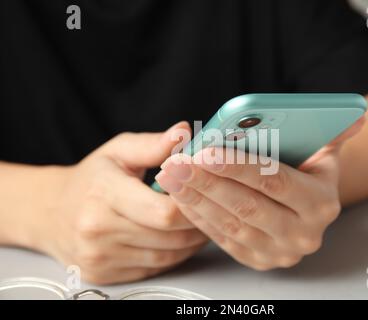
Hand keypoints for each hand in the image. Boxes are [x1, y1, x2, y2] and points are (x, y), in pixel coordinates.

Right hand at [36, 122, 206, 283]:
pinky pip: (154, 269)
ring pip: (166, 256)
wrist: (50, 212)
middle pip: (169, 237)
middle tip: (210, 210)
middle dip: (197, 225)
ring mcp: (98, 256)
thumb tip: (183, 131)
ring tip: (199, 224)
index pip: (163, 211)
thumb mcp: (118, 151)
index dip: (192, 205)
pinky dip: (173, 256)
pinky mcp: (102, 274)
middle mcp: (97, 229)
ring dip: (190, 243)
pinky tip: (178, 240)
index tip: (203, 194)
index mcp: (103, 193)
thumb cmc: (91, 178)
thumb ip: (153, 144)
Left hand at [155, 118, 364, 270]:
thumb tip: (355, 116)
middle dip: (208, 182)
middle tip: (177, 162)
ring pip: (230, 223)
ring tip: (170, 175)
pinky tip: (180, 196)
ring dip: (196, 198)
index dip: (239, 167)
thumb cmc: (308, 172)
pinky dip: (198, 216)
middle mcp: (304, 233)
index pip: (274, 182)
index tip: (205, 150)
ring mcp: (279, 251)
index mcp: (321, 203)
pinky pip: (222, 238)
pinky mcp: (258, 259)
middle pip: (247, 205)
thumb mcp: (323, 151)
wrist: (307, 208)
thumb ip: (333, 132)